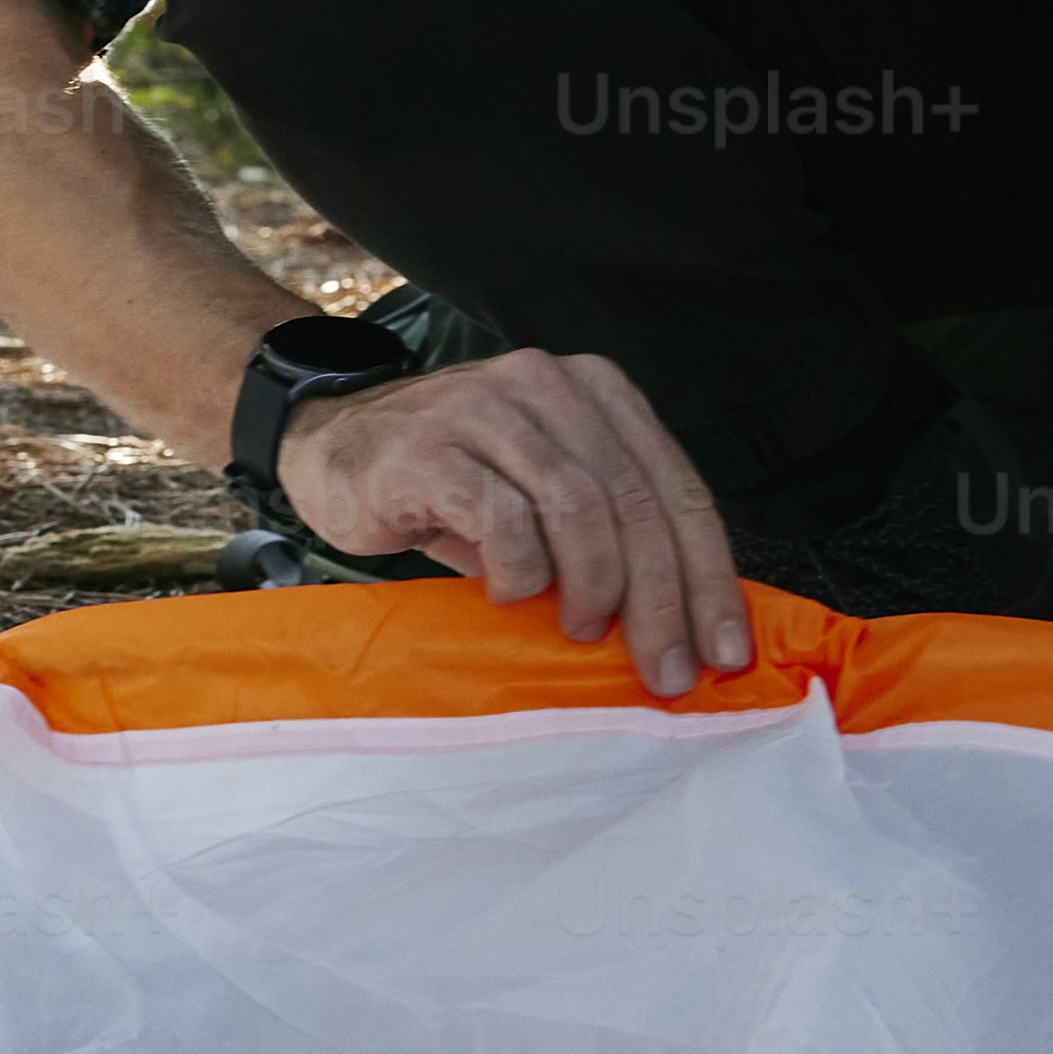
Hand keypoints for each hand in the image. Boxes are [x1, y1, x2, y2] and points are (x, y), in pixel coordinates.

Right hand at [278, 344, 756, 699]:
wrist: (328, 445)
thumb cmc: (450, 487)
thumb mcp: (542, 495)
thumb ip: (610, 531)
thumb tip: (688, 624)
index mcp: (594, 390)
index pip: (674, 485)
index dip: (710, 574)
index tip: (725, 650)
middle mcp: (546, 385)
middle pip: (633, 500)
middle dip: (661, 598)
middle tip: (664, 669)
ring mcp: (483, 408)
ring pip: (579, 505)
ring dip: (593, 586)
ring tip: (581, 629)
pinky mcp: (426, 447)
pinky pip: (502, 518)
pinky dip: (520, 572)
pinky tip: (509, 595)